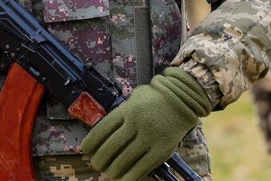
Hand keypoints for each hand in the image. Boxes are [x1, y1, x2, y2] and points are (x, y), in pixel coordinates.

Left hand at [82, 68, 210, 180]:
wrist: (184, 98)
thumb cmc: (156, 97)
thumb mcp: (134, 98)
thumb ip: (121, 113)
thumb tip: (104, 133)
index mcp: (127, 109)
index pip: (101, 130)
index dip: (90, 143)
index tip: (85, 150)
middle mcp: (136, 123)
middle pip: (110, 148)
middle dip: (99, 160)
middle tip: (96, 164)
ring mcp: (149, 137)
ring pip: (123, 160)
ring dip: (112, 170)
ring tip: (108, 172)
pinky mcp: (161, 150)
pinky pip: (142, 167)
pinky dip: (129, 177)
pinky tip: (122, 179)